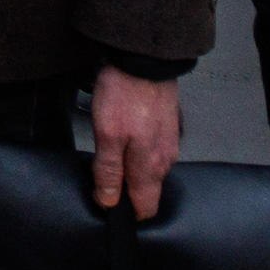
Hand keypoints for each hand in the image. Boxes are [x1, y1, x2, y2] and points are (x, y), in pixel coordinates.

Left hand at [87, 68, 182, 218]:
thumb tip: (108, 201)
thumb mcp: (107, 134)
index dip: (124, 212)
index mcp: (150, 166)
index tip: (106, 203)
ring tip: (110, 150)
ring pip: (149, 170)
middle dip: (126, 190)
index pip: (145, 208)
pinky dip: (138, 150)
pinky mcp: (166, 127)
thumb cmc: (125, 92)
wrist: (144, 57)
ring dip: (131, 168)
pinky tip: (124, 136)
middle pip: (147, 190)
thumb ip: (108, 171)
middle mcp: (164, 159)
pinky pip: (152, 151)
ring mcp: (168, 142)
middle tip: (101, 173)